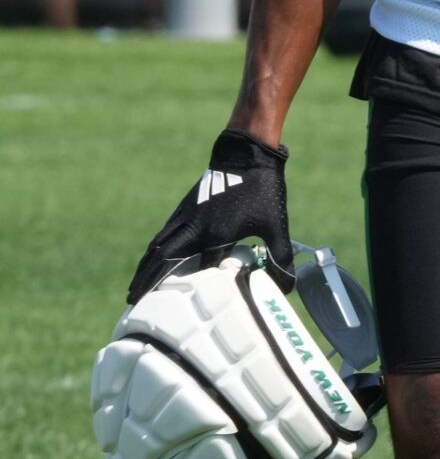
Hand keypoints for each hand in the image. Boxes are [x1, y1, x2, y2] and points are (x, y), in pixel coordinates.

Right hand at [127, 129, 294, 302]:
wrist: (247, 153)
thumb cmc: (262, 189)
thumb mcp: (275, 225)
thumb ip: (280, 256)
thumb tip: (288, 286)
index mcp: (210, 235)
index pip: (184, 268)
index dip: (168, 286)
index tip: (155, 305)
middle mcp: (191, 227)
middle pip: (160, 259)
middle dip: (145, 280)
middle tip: (131, 300)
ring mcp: (185, 215)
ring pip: (158, 246)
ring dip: (146, 266)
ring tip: (136, 284)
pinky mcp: (186, 206)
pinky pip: (164, 233)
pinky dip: (155, 248)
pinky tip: (155, 254)